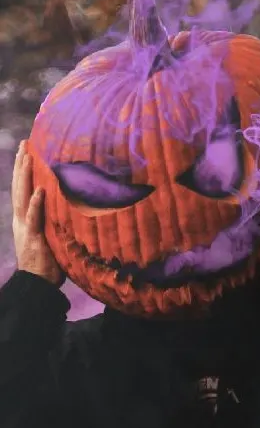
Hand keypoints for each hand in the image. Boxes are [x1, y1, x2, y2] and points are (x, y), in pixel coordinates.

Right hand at [12, 141, 64, 286]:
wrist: (37, 283)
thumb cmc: (49, 262)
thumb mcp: (52, 236)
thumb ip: (57, 220)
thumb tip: (73, 207)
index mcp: (25, 218)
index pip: (23, 189)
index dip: (23, 170)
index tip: (26, 150)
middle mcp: (21, 219)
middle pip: (19, 187)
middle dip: (21, 165)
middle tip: (24, 144)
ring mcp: (25, 228)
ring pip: (22, 197)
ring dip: (24, 176)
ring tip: (27, 157)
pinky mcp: (32, 239)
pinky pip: (33, 219)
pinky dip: (35, 204)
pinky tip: (39, 191)